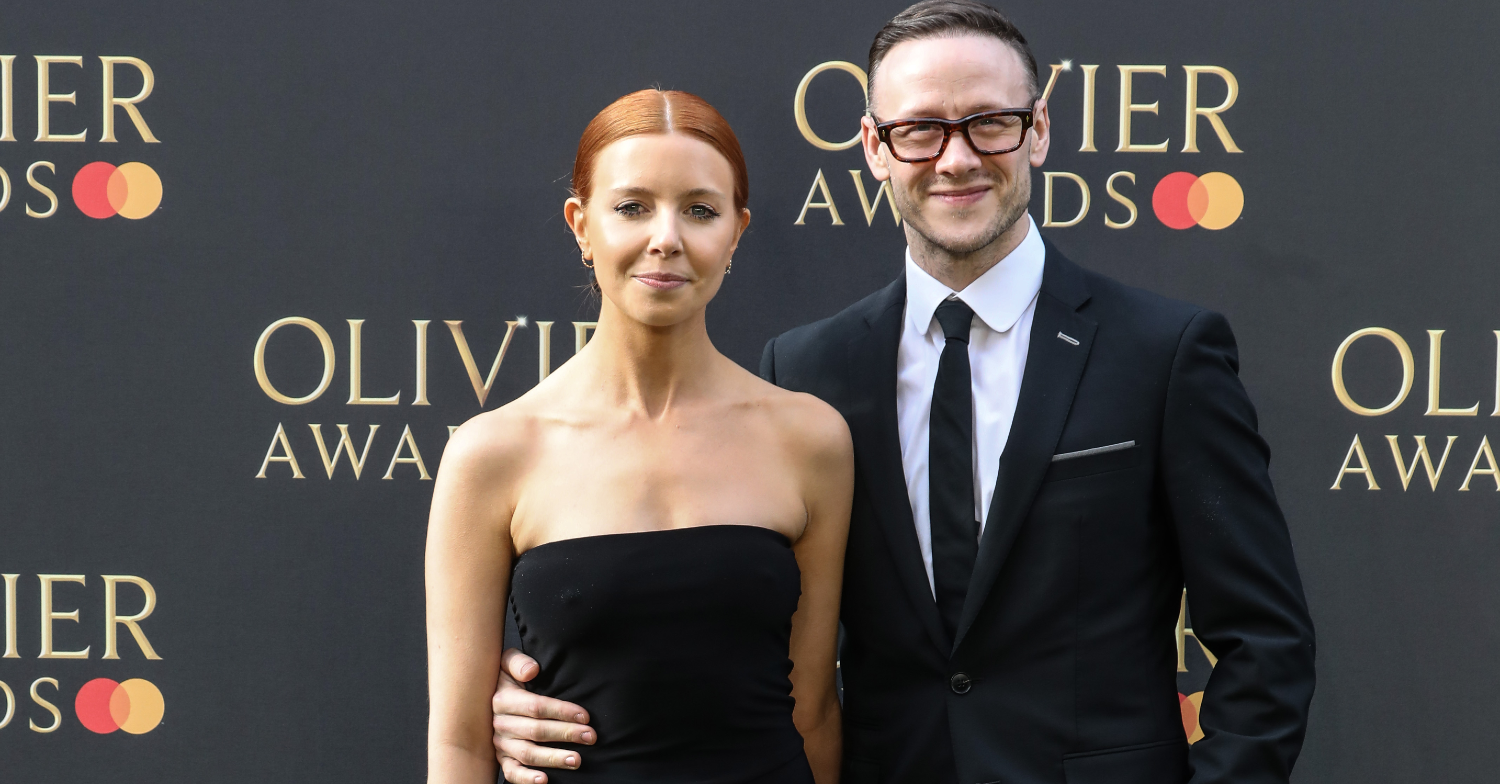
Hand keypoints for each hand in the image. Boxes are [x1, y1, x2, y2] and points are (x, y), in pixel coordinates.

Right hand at [492, 648, 595, 783]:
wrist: (479, 700)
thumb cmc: (502, 680)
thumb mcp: (505, 663)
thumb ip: (517, 661)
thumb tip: (532, 670)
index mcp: (503, 700)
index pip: (536, 707)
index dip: (562, 711)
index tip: (585, 716)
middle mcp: (500, 724)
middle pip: (537, 731)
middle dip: (566, 734)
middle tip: (590, 736)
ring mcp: (500, 744)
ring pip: (528, 753)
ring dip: (553, 758)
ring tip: (577, 760)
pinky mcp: (501, 759)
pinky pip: (511, 772)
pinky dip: (526, 778)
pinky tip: (544, 780)